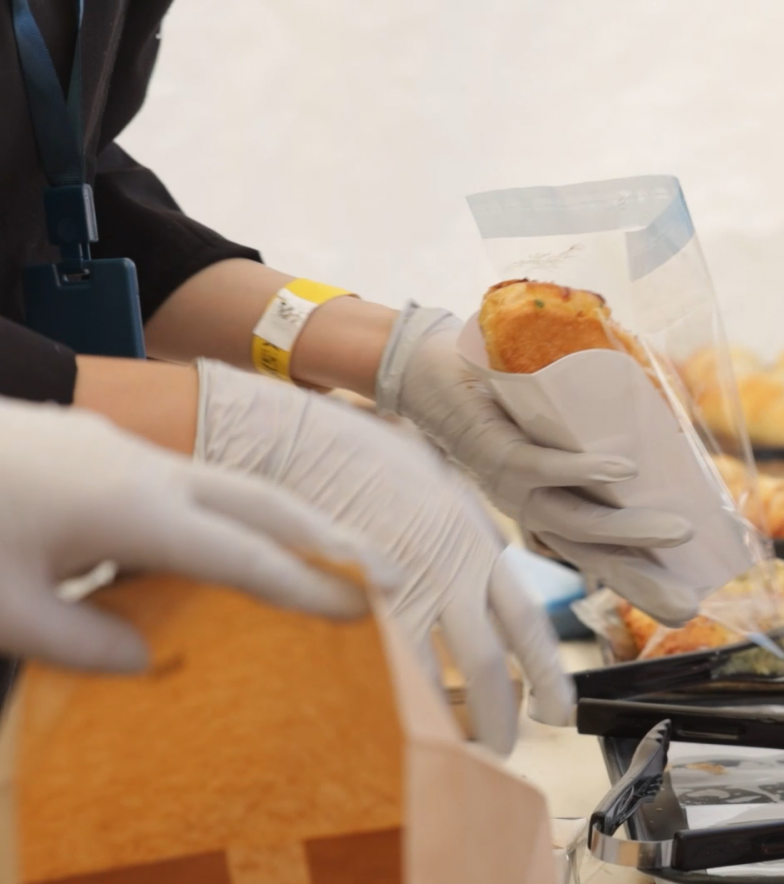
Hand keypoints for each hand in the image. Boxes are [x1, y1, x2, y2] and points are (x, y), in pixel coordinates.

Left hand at [0, 398, 385, 672]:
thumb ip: (77, 642)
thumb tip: (143, 660)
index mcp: (135, 510)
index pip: (245, 557)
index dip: (309, 587)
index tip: (364, 611)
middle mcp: (145, 470)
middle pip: (262, 502)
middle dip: (327, 536)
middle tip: (385, 572)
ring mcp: (119, 448)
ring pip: (224, 484)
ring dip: (279, 520)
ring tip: (317, 557)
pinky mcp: (90, 444)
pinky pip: (181, 479)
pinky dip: (222, 511)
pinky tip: (204, 543)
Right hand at [196, 360, 574, 752]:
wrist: (293, 438)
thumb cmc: (358, 452)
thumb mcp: (432, 481)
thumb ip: (462, 529)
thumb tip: (487, 558)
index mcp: (476, 541)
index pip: (527, 620)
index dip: (547, 673)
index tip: (557, 710)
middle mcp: (449, 568)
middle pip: (488, 662)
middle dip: (498, 715)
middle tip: (499, 749)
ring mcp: (398, 588)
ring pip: (433, 676)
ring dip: (441, 720)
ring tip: (443, 749)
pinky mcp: (349, 602)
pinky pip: (379, 667)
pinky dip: (389, 699)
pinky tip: (386, 720)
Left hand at [373, 304, 701, 623]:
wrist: (419, 367)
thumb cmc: (494, 394)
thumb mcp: (555, 418)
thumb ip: (602, 423)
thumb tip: (673, 419)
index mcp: (544, 504)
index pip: (598, 554)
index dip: (640, 581)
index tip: (684, 609)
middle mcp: (530, 506)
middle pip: (592, 555)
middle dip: (642, 581)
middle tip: (689, 604)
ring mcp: (512, 485)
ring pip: (575, 521)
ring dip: (629, 530)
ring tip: (679, 531)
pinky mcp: (497, 451)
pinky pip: (543, 468)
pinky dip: (585, 471)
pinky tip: (624, 472)